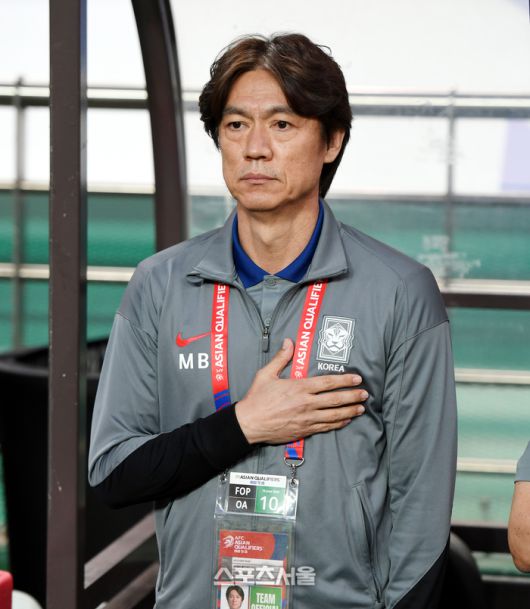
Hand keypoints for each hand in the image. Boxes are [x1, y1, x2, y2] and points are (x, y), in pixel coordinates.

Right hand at [235, 338, 366, 444]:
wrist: (249, 423)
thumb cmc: (257, 398)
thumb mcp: (266, 374)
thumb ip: (281, 358)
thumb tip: (289, 342)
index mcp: (299, 387)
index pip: (327, 383)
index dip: (344, 380)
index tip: (356, 379)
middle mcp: (306, 403)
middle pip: (335, 399)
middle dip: (352, 396)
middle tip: (365, 394)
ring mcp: (306, 418)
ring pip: (333, 415)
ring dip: (349, 411)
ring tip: (361, 408)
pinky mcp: (304, 430)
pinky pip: (325, 427)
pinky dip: (337, 424)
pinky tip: (345, 421)